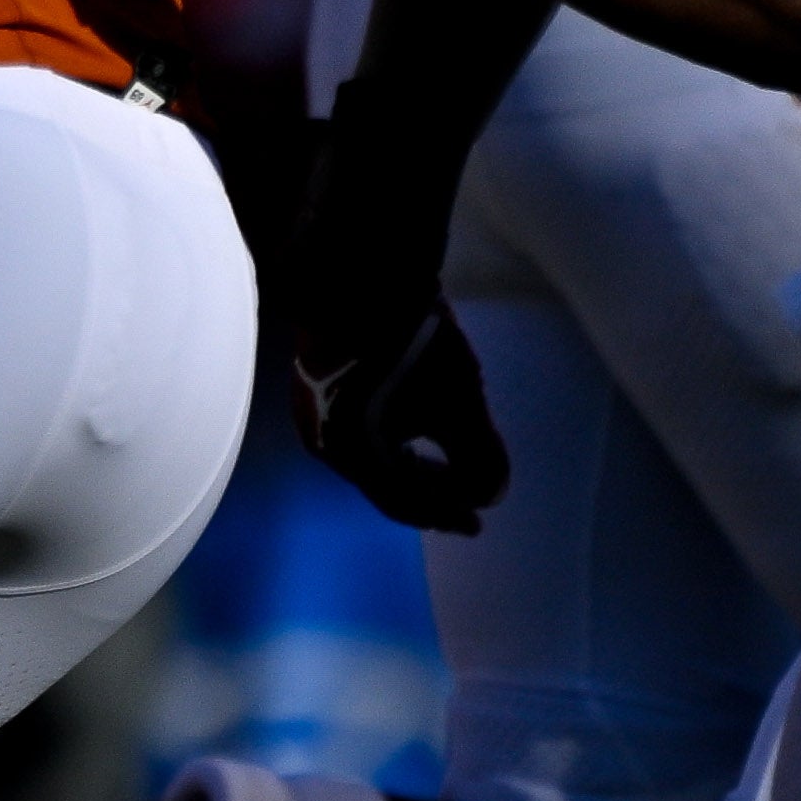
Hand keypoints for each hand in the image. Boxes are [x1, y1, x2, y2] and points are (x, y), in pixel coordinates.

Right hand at [289, 278, 508, 533]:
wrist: (361, 277)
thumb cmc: (413, 348)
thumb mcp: (462, 406)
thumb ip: (480, 459)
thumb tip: (491, 495)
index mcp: (350, 455)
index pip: (403, 503)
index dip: (445, 515)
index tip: (479, 523)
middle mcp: (320, 441)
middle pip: (381, 481)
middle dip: (426, 491)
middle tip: (464, 495)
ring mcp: (309, 411)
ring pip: (365, 455)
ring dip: (406, 464)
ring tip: (439, 461)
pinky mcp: (311, 384)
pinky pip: (351, 429)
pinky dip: (385, 439)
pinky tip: (407, 423)